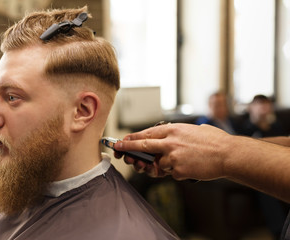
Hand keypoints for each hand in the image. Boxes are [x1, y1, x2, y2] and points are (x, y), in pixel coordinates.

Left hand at [114, 123, 230, 179]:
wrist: (228, 154)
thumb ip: (175, 134)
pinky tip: (190, 166)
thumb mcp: (191, 129)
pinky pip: (171, 174)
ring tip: (183, 160)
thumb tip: (164, 139)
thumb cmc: (213, 140)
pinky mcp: (177, 171)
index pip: (146, 134)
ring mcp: (172, 157)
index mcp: (172, 130)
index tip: (122, 140)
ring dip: (165, 165)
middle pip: (142, 146)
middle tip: (118, 149)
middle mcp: (169, 142)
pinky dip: (177, 172)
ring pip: (159, 164)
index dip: (132, 138)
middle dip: (127, 148)